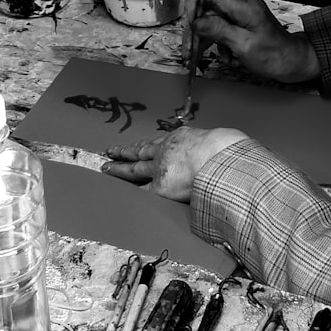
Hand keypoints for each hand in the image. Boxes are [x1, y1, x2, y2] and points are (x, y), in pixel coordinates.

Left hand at [101, 126, 247, 201]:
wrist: (219, 156)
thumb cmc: (225, 149)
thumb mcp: (212, 140)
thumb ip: (206, 148)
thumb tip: (218, 153)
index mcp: (179, 138)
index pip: (156, 142)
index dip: (143, 144)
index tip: (135, 144)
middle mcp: (165, 151)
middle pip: (139, 151)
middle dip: (124, 152)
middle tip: (110, 151)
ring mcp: (161, 168)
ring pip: (135, 168)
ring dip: (119, 169)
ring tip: (106, 168)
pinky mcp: (161, 187)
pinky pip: (143, 191)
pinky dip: (131, 192)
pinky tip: (119, 193)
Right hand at [186, 0, 320, 83]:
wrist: (295, 63)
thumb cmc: (275, 55)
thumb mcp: (243, 45)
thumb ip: (219, 30)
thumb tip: (197, 22)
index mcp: (244, 7)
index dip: (196, 8)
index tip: (189, 27)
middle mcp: (244, 7)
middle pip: (210, 11)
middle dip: (199, 31)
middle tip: (190, 50)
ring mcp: (245, 16)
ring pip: (216, 23)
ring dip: (211, 41)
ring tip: (211, 57)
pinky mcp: (246, 25)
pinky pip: (226, 31)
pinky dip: (223, 45)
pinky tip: (229, 57)